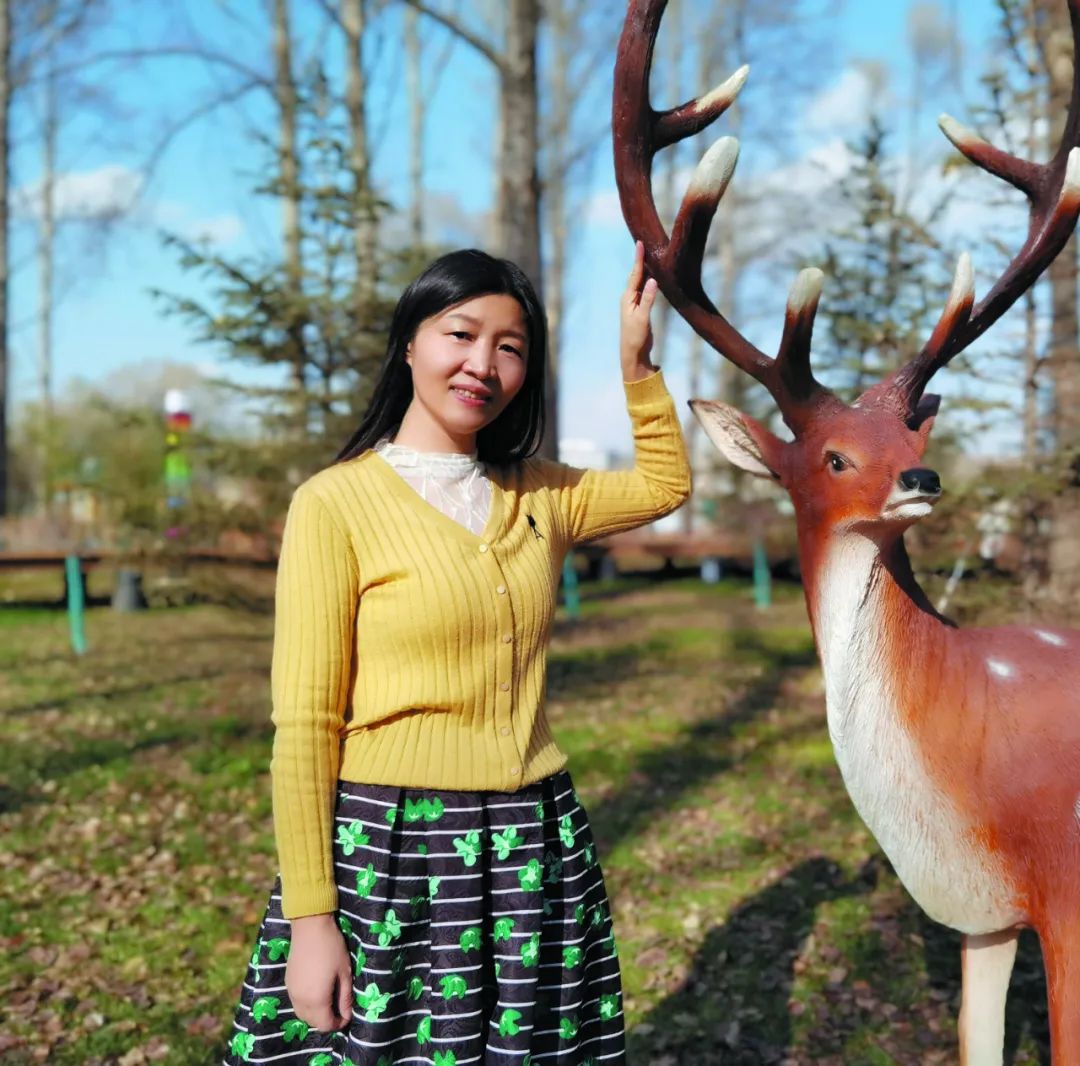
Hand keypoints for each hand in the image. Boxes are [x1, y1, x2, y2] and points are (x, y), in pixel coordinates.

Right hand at [285, 914, 352, 1030]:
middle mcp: (300, 1000)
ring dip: (315, 1013)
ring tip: (329, 999)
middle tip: (339, 1007)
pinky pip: (296, 1002)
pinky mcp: (288, 982)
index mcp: (316, 999)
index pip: (325, 1024)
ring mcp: (291, 991)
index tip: (347, 1014)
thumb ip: (345, 997)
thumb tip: (347, 1015)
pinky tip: (316, 991)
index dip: (338, 1023)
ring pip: (302, 1014)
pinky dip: (306, 1004)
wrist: (310, 927)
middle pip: (312, 1022)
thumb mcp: (344, 973)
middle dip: (326, 1020)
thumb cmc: (332, 948)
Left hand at [620, 240, 659, 381]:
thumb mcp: (642, 318)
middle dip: (641, 259)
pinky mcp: (640, 308)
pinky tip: (653, 276)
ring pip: (640, 281)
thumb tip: (653, 280)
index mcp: (628, 297)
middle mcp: (629, 297)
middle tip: (645, 243)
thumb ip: (647, 299)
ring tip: (650, 254)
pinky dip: (648, 280)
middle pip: (636, 274)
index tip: (640, 243)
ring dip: (645, 268)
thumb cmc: (635, 337)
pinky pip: (644, 289)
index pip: (635, 274)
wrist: (633, 353)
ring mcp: (634, 303)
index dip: (638, 258)